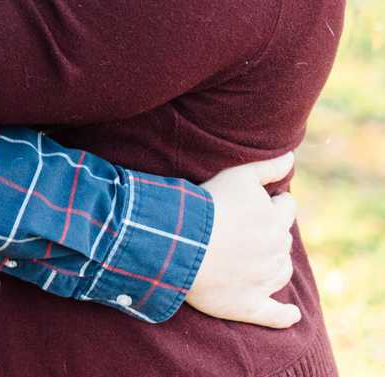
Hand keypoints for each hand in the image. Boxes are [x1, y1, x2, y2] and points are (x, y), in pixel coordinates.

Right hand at [187, 151, 301, 328]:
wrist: (184, 242)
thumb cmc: (209, 206)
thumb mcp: (238, 177)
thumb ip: (268, 168)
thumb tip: (292, 158)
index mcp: (276, 221)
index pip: (286, 207)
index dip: (272, 202)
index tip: (254, 202)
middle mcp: (276, 251)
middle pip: (283, 239)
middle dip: (270, 232)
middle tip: (243, 228)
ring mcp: (264, 280)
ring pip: (280, 270)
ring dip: (273, 264)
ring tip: (248, 258)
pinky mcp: (249, 305)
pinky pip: (275, 314)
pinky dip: (285, 316)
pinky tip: (291, 315)